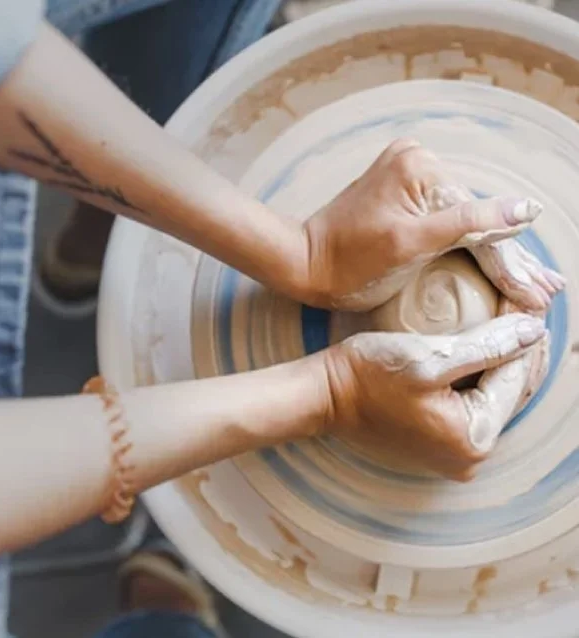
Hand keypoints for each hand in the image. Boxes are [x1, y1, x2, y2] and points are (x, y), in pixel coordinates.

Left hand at [302, 138, 563, 310]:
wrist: (305, 262)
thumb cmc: (349, 263)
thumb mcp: (410, 246)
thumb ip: (467, 225)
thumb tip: (526, 210)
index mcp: (422, 169)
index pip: (477, 224)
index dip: (509, 264)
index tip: (538, 294)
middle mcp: (420, 161)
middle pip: (474, 220)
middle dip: (509, 260)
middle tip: (548, 289)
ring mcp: (411, 174)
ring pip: (464, 221)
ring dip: (495, 253)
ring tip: (534, 282)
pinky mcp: (404, 190)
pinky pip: (446, 219)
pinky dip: (468, 243)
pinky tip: (499, 258)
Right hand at [320, 313, 546, 479]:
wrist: (327, 396)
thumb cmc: (368, 375)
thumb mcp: (430, 357)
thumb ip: (488, 346)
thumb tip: (534, 330)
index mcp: (473, 439)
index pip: (515, 379)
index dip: (525, 337)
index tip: (527, 302)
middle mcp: (470, 456)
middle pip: (509, 392)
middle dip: (520, 350)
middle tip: (525, 308)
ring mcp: (455, 453)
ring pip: (494, 397)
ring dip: (504, 362)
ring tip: (511, 322)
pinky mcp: (441, 442)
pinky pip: (474, 405)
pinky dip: (482, 376)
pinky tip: (486, 349)